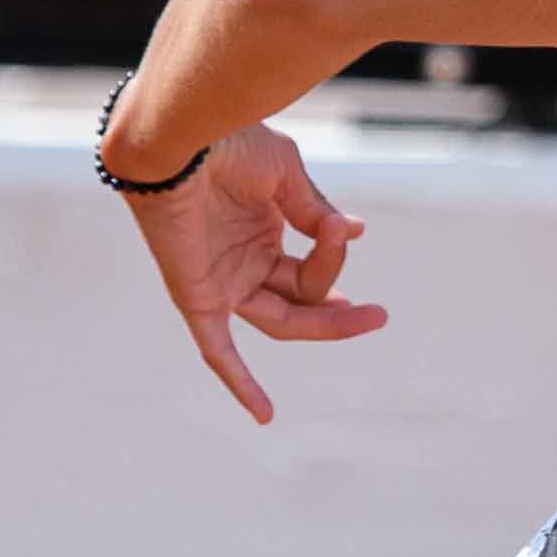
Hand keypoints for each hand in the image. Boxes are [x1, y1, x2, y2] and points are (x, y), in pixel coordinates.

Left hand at [118, 120, 385, 421]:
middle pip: (299, 302)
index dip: (333, 256)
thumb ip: (315, 211)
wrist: (178, 141)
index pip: (311, 265)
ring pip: (279, 320)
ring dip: (321, 326)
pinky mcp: (198, 297)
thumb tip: (353, 234)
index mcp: (260, 232)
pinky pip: (217, 349)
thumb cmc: (227, 146)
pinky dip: (239, 382)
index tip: (345, 230)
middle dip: (337, 310)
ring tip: (364, 317)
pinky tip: (264, 415)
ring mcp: (221, 282)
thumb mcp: (285, 176)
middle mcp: (241, 262)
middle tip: (378, 315)